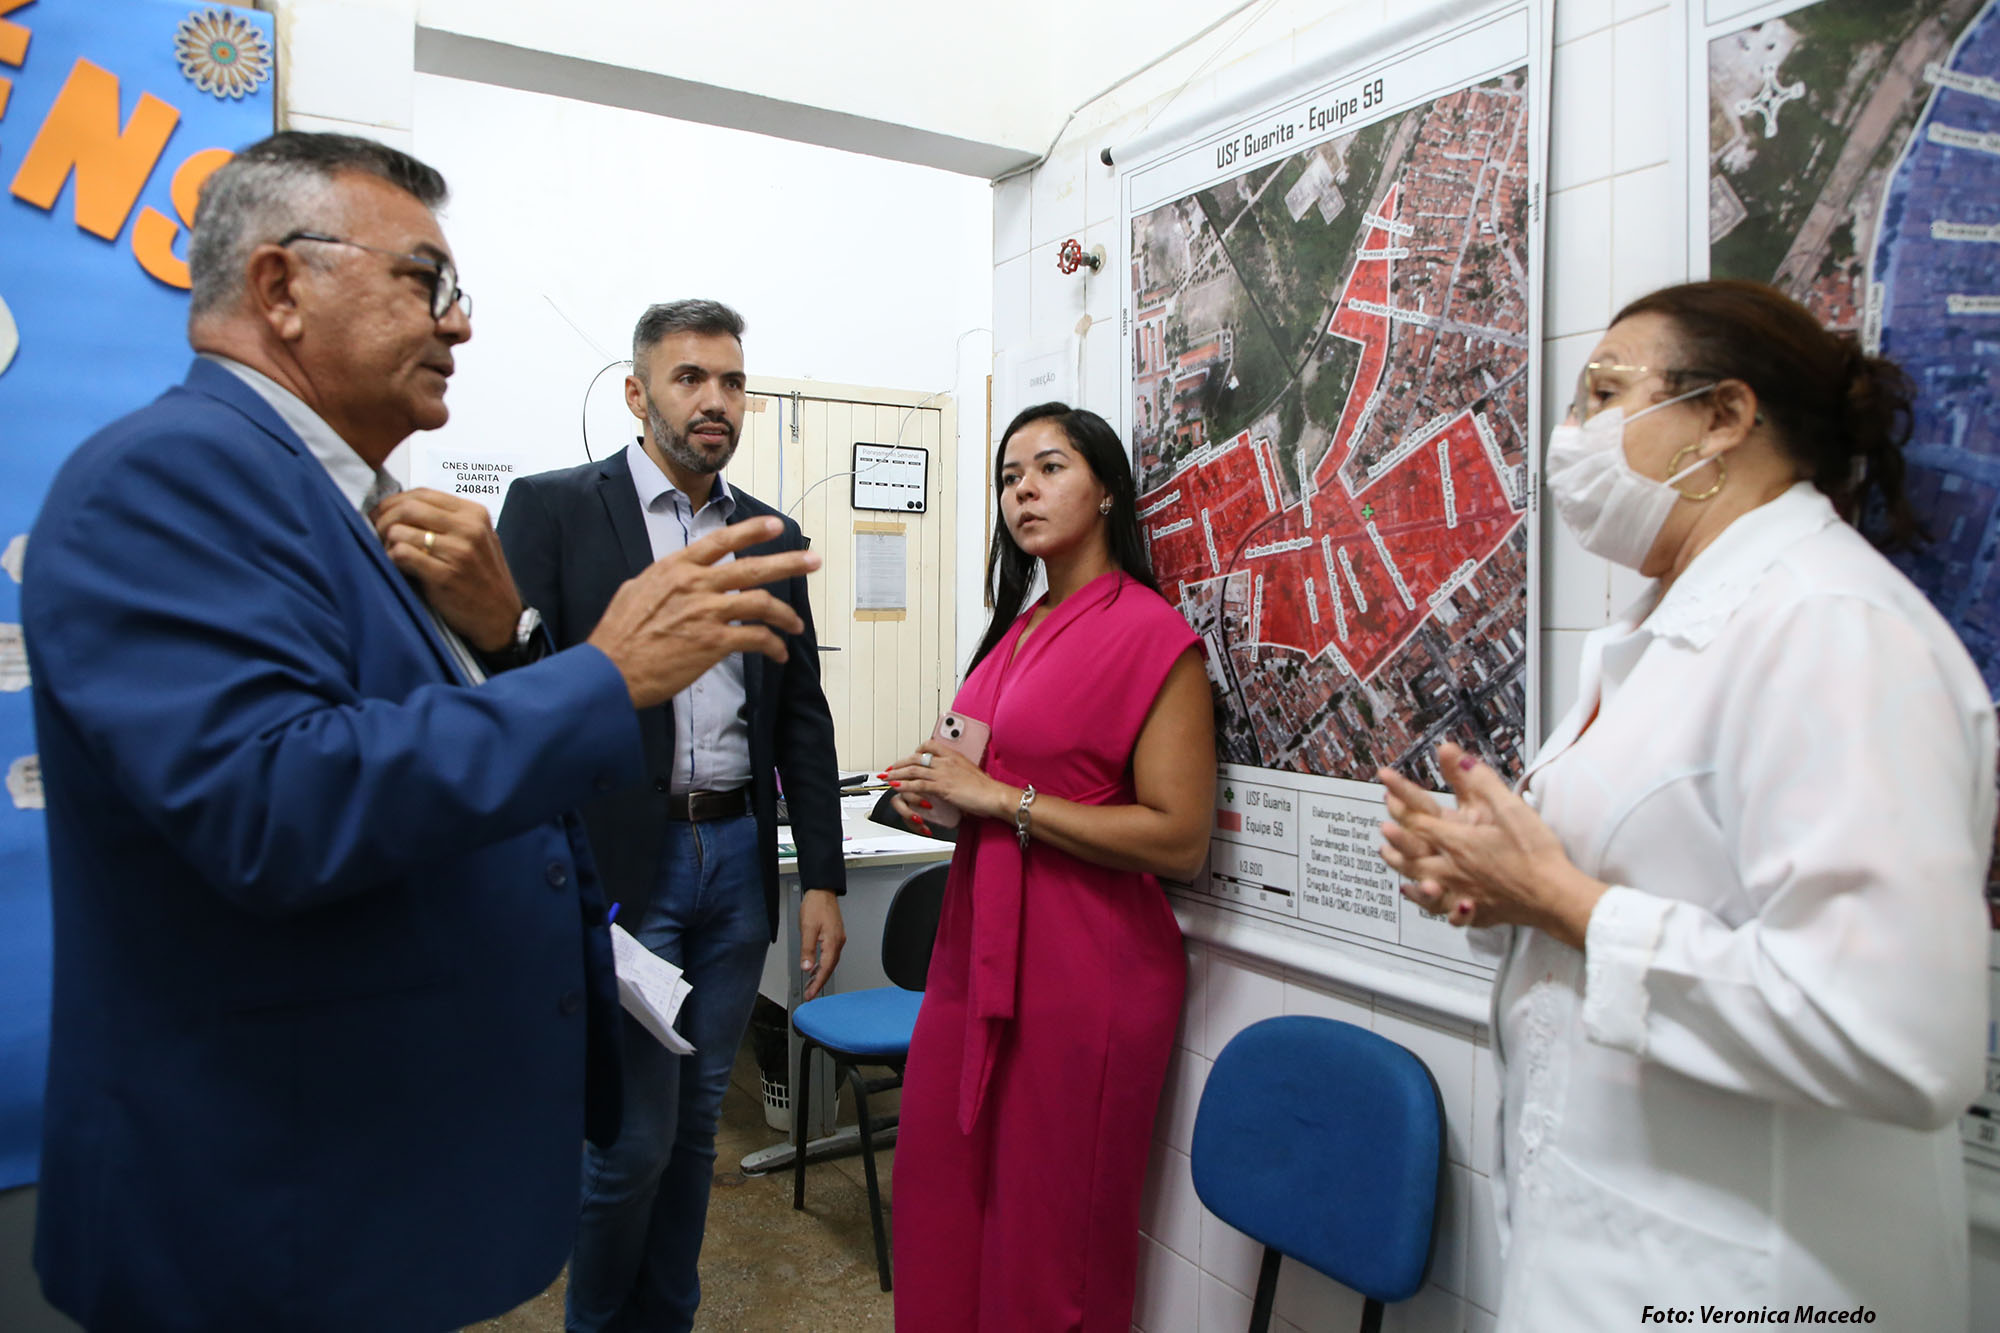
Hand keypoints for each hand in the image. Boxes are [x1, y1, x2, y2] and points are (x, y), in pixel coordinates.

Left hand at [372, 488, 522, 651]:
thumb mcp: (477, 539)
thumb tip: (402, 508)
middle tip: (376, 532)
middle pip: (408, 508)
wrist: (501, 617)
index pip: (423, 493)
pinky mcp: (445, 576)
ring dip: (386, 543)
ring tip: (390, 554)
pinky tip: (398, 567)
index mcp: (474, 514)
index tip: (381, 513)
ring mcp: (458, 552)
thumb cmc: (483, 578)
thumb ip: (448, 520)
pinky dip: (391, 559)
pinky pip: (401, 555)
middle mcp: (469, 528)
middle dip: (383, 519)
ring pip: (400, 531)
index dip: (394, 501)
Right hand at [586, 516, 818, 708]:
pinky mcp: (713, 642)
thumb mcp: (635, 591)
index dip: (752, 531)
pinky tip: (779, 652)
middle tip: (813, 561)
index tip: (776, 526)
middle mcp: (695, 584)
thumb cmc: (618, 635)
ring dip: (786, 613)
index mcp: (675, 568)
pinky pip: (755, 638)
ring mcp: (706, 612)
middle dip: (788, 562)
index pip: (720, 541)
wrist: (610, 669)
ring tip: (797, 624)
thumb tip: (678, 578)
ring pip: (761, 602)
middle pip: (752, 567)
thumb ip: (664, 580)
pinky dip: (773, 645)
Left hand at [799, 889, 845, 1000]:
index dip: (818, 983)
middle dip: (819, 982)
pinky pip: (830, 956)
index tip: (811, 994)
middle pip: (829, 968)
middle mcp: (838, 942)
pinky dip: (823, 965)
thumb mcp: (807, 928)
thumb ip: (807, 950)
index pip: (825, 969)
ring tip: (811, 984)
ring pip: (830, 963)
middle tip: (810, 994)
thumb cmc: (816, 905)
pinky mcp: (834, 936)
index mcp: (833, 942)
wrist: (822, 891)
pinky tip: (815, 968)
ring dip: (821, 974)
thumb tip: (806, 967)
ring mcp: (837, 939)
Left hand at [880, 742, 1009, 836]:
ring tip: (886, 778)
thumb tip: (953, 777)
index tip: (909, 756)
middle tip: (890, 768)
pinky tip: (896, 787)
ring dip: (896, 774)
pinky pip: (918, 785)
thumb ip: (958, 772)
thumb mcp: (970, 773)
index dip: (916, 750)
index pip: (930, 745)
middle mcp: (947, 761)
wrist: (994, 795)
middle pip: (916, 757)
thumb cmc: (986, 788)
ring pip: (913, 770)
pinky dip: (904, 786)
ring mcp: (943, 773)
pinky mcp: (942, 787)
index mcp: (954, 755)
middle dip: (900, 763)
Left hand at [1377, 742, 1606, 947]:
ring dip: (1399, 864)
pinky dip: (1423, 898)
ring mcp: (1459, 892)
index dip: (1399, 797)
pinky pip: (1439, 906)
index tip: (1386, 781)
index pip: (1417, 817)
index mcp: (1457, 842)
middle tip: (1383, 825)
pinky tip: (1417, 893)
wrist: (1555, 897)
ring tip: (1386, 855)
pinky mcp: (1474, 910)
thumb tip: (1456, 755)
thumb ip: (1480, 780)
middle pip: (1411, 851)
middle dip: (1395, 835)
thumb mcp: (1509, 808)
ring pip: (1418, 879)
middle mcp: (1451, 868)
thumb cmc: (1536, 853)